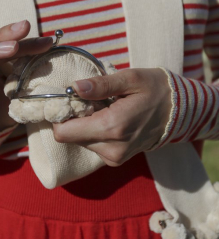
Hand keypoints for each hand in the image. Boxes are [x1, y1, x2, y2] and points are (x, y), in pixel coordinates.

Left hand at [53, 68, 171, 165]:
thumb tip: (74, 87)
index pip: (64, 133)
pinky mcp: (115, 160)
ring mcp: (114, 157)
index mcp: (112, 127)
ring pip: (80, 141)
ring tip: (104, 109)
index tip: (67, 100)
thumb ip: (101, 85)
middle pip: (70, 137)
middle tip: (89, 101)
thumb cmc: (155, 90)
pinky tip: (109, 119)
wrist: (179, 112)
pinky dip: (94, 132)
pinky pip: (91, 145)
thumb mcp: (130, 79)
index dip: (59, 116)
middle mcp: (111, 148)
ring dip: (85, 125)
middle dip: (73, 118)